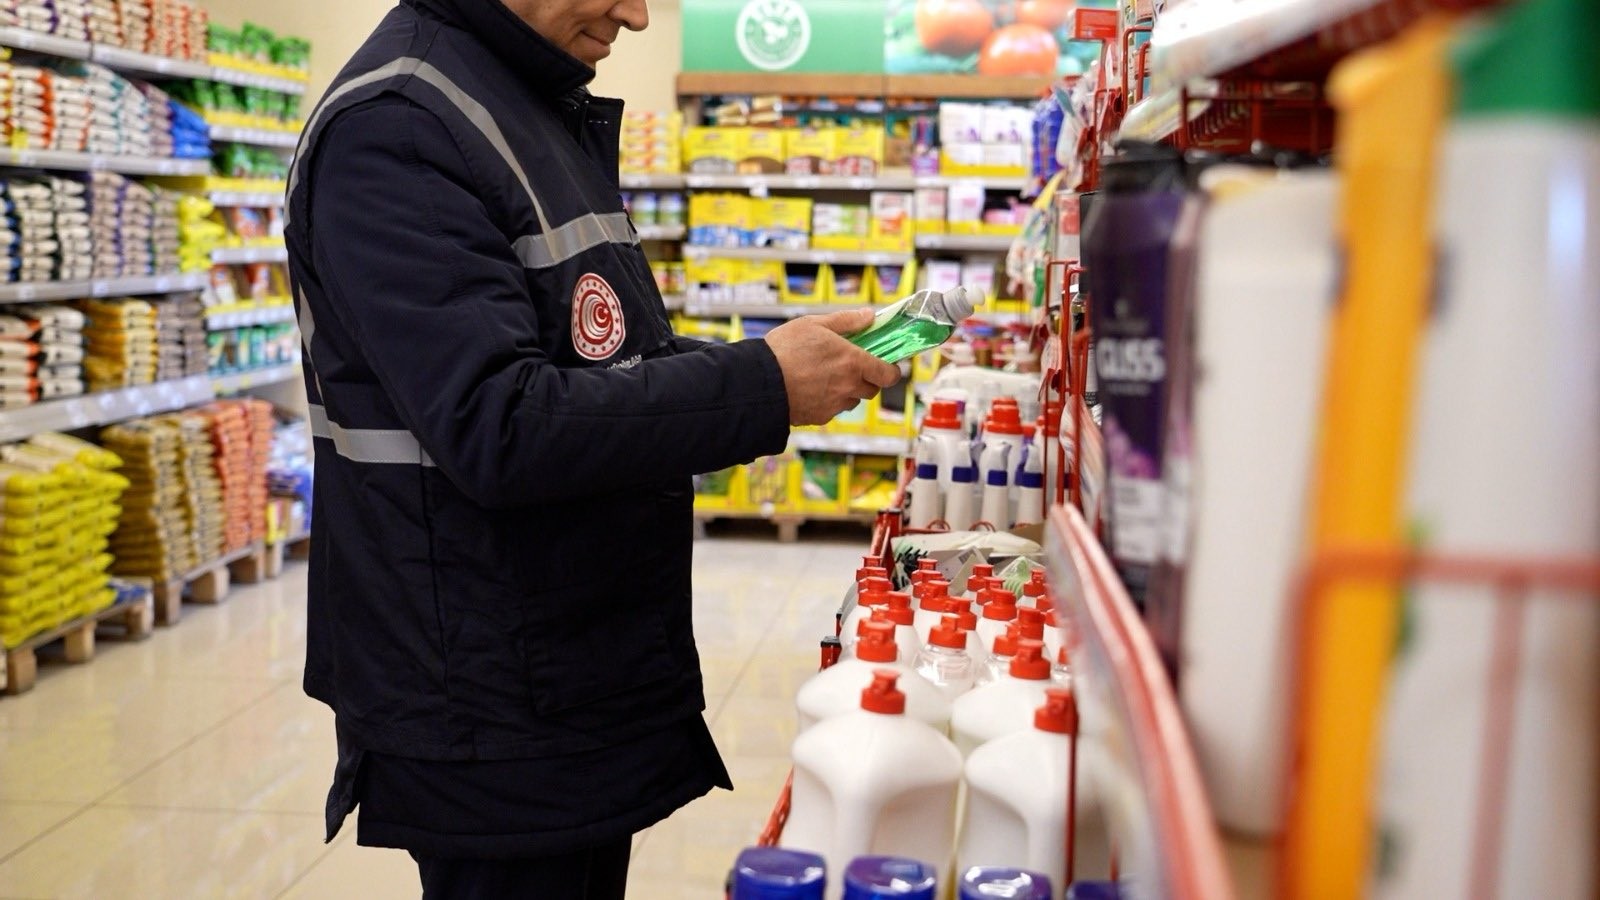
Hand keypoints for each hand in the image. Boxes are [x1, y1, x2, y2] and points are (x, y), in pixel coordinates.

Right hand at [764, 309, 902, 425]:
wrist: (758, 382)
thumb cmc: (783, 350)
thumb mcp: (813, 324)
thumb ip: (845, 321)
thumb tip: (868, 316)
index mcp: (853, 362)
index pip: (888, 374)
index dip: (892, 371)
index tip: (888, 366)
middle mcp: (848, 386)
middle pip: (872, 389)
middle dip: (867, 379)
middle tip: (851, 367)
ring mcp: (834, 404)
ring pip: (851, 400)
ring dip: (846, 391)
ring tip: (825, 377)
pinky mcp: (820, 417)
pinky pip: (832, 410)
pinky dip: (828, 401)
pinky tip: (810, 389)